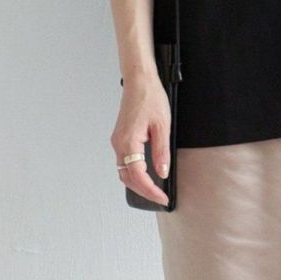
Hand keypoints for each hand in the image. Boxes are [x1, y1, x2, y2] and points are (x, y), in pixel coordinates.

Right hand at [112, 73, 171, 206]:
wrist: (139, 81)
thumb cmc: (150, 98)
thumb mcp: (162, 126)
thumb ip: (161, 152)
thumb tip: (162, 173)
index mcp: (128, 142)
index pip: (138, 176)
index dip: (151, 190)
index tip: (163, 198)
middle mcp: (119, 144)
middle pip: (127, 178)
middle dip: (143, 191)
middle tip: (160, 197)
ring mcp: (117, 141)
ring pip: (123, 171)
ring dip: (137, 184)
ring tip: (154, 190)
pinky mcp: (120, 138)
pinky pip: (124, 162)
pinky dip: (133, 173)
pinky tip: (146, 175)